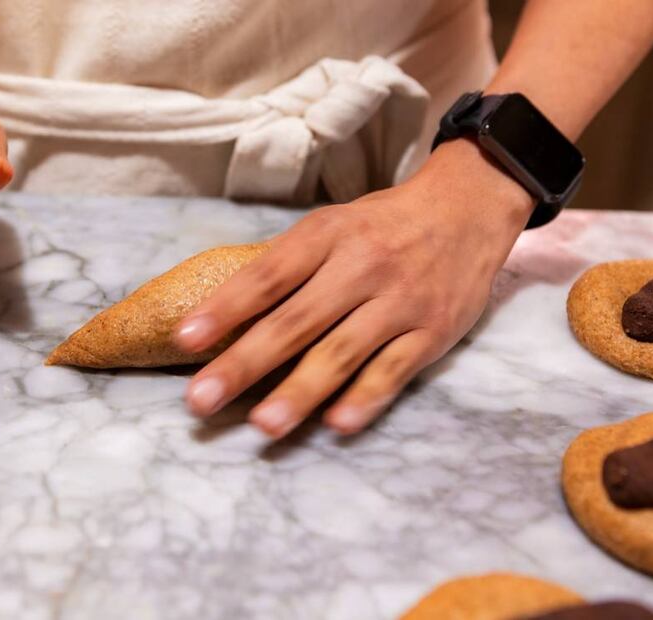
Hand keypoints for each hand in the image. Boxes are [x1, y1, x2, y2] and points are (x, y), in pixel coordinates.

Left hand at [174, 139, 534, 437]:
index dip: (225, 309)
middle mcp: (361, 267)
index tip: (185, 339)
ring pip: (342, 353)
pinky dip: (365, 399)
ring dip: (300, 392)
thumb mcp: (333, 226)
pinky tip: (336, 424)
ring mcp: (400, 302)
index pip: (268, 276)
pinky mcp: (433, 332)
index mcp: (327, 236)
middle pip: (295, 321)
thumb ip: (288, 266)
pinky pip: (394, 371)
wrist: (467, 210)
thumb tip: (224, 314)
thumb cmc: (382, 226)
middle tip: (201, 400)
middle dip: (244, 363)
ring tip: (262, 425)